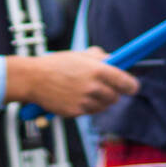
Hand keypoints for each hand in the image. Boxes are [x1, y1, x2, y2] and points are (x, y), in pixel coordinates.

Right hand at [6, 48, 138, 116]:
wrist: (32, 78)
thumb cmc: (57, 64)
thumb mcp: (82, 54)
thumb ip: (102, 57)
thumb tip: (118, 61)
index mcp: (99, 70)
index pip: (126, 82)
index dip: (132, 86)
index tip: (132, 87)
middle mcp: (93, 87)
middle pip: (116, 97)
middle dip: (114, 93)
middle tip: (108, 88)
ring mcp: (84, 101)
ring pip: (104, 106)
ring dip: (101, 101)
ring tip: (89, 92)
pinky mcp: (74, 112)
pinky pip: (89, 112)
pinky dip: (87, 107)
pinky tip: (77, 98)